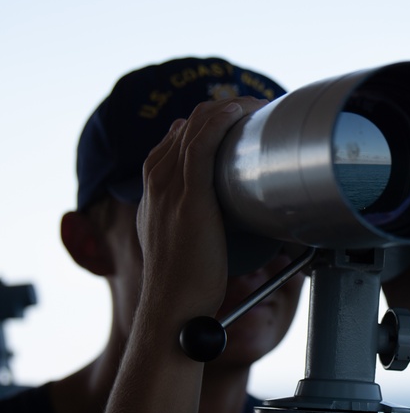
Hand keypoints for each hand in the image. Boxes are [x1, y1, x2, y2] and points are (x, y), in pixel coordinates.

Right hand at [136, 97, 267, 322]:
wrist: (174, 307)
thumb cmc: (188, 283)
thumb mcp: (185, 243)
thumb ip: (197, 223)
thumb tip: (230, 217)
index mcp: (153, 192)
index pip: (175, 143)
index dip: (203, 126)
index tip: (233, 121)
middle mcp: (156, 184)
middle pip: (184, 130)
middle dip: (219, 112)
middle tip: (253, 110)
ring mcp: (169, 189)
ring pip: (193, 131)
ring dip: (225, 110)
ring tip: (254, 106)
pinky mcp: (188, 199)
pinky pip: (200, 147)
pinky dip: (218, 123)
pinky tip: (237, 112)